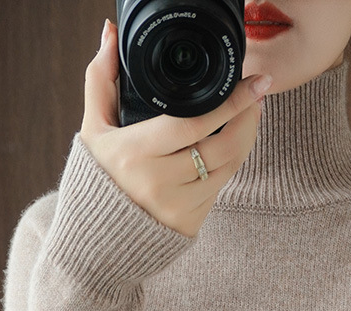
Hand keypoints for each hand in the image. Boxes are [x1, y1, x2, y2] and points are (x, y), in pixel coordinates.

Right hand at [80, 19, 272, 237]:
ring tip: (251, 114)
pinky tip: (234, 144)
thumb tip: (110, 34)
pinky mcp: (191, 223)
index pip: (194, 124)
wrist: (99, 236)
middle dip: (247, 118)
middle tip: (257, 95)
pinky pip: (221, 186)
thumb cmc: (99, 175)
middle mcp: (160, 184)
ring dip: (247, 138)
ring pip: (228, 167)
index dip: (230, 103)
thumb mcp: (93, 129)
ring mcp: (178, 207)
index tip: (255, 83)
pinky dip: (232, 162)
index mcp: (136, 154)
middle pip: (221, 146)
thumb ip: (101, 79)